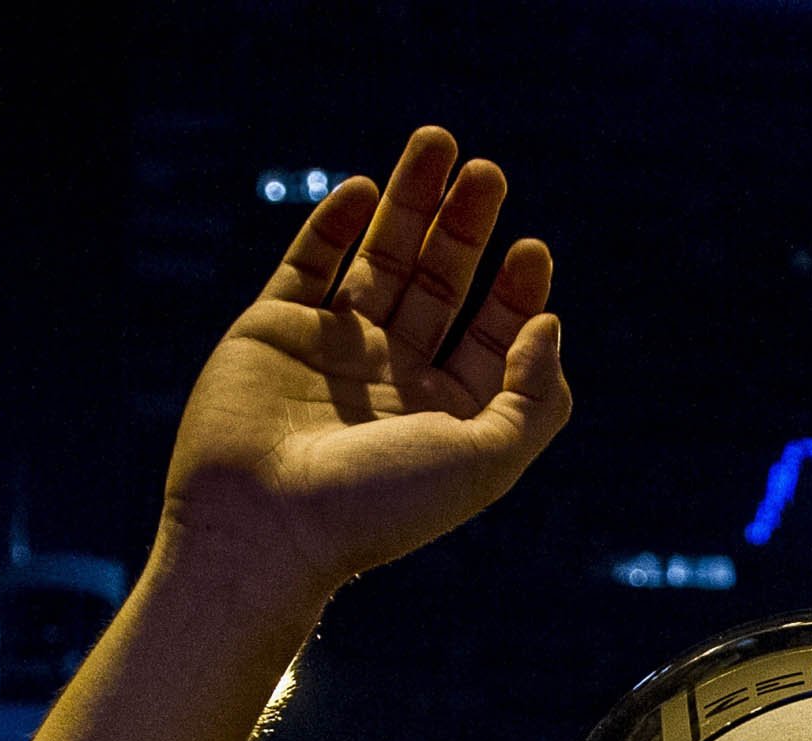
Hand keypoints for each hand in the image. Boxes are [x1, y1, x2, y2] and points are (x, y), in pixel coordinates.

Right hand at [159, 127, 570, 595]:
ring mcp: (332, 352)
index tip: (530, 250)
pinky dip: (333, 224)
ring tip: (437, 142)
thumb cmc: (379, 504)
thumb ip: (534, 397)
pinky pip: (308, 264)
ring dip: (408, 202)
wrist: (263, 526)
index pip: (494, 338)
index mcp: (447, 416)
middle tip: (488, 171)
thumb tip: (548, 323)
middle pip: (440, 286)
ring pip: (377, 260)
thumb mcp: (485, 460)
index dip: (517, 292)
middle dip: (465, 228)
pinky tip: (365, 188)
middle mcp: (393, 381)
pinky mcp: (273, 330)